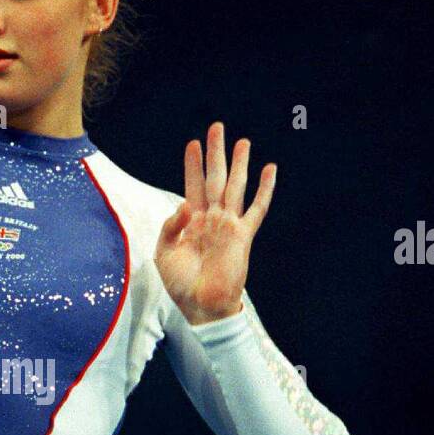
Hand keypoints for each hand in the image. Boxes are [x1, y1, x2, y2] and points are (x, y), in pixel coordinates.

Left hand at [154, 122, 275, 324]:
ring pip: (235, 187)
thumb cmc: (181, 284)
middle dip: (215, 153)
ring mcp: (228, 225)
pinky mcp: (243, 236)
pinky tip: (270, 171)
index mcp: (192, 222)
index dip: (192, 165)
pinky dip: (265, 190)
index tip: (192, 143)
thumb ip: (170, 226)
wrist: (200, 306)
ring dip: (239, 164)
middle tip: (217, 128)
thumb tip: (184, 204)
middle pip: (215, 178)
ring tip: (242, 141)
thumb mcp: (164, 253)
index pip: (192, 185)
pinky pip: (256, 209)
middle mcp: (212, 219)